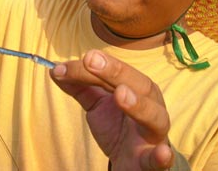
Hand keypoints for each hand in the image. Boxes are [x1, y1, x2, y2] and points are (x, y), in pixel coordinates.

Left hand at [50, 50, 173, 170]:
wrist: (131, 164)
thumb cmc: (117, 128)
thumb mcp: (97, 105)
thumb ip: (80, 86)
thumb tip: (55, 69)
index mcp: (138, 89)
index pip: (120, 72)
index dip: (101, 64)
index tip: (82, 57)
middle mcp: (151, 107)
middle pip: (141, 86)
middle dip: (116, 72)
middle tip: (92, 62)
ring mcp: (154, 135)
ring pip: (155, 118)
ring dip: (139, 105)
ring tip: (121, 95)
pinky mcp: (152, 162)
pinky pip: (159, 160)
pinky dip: (162, 156)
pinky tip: (162, 152)